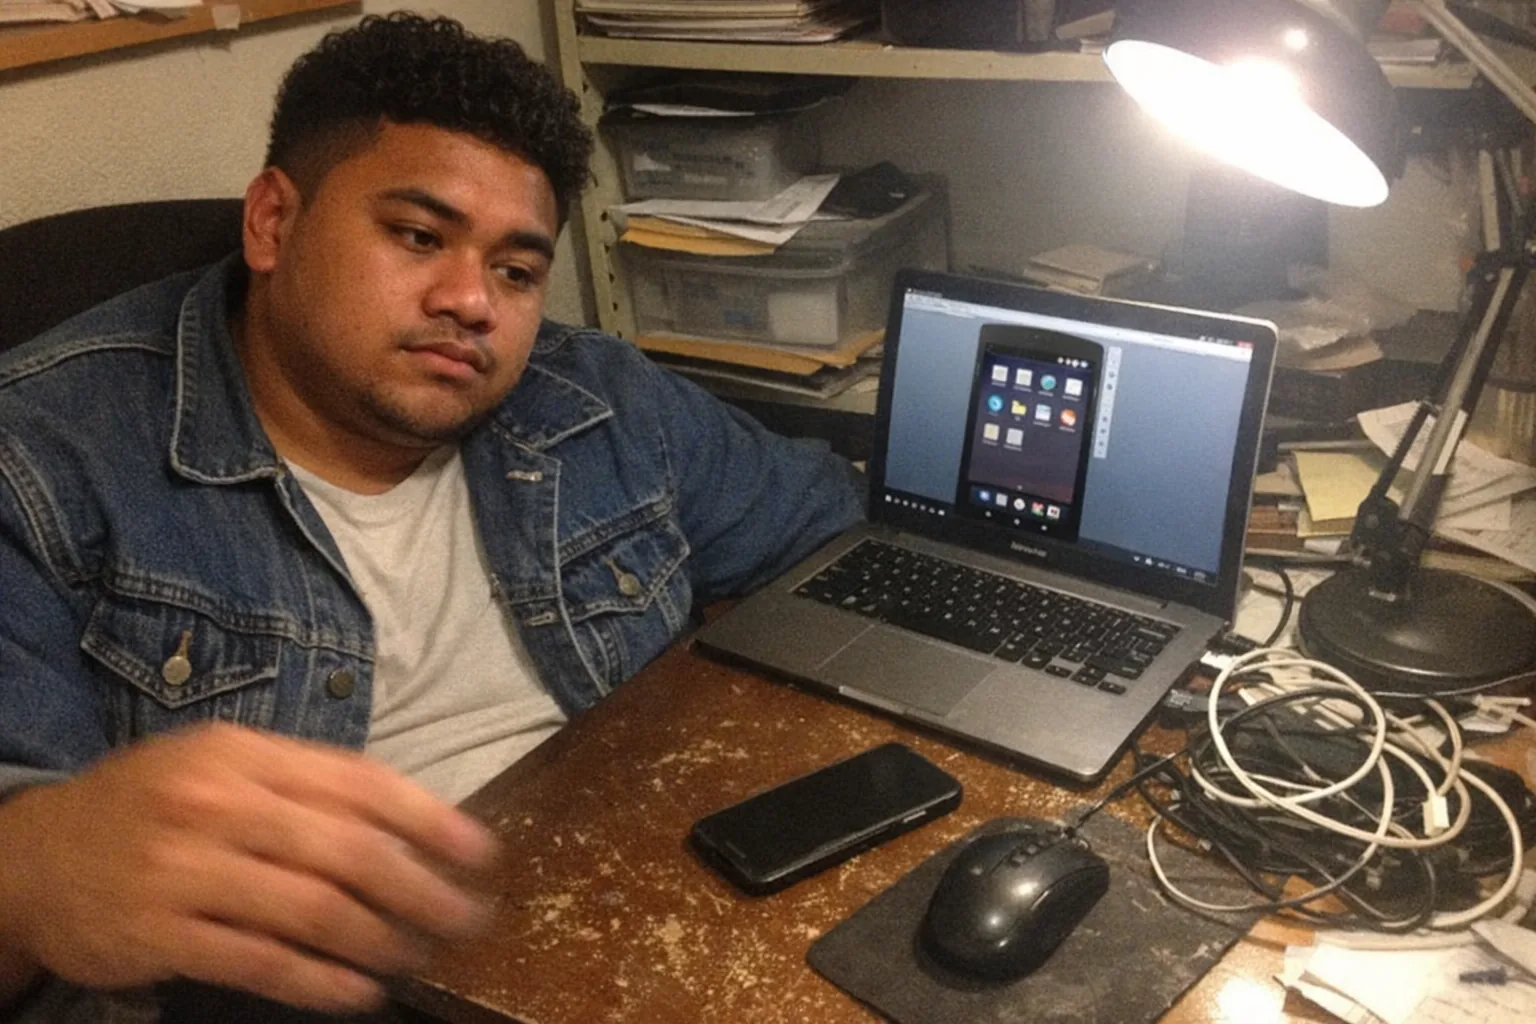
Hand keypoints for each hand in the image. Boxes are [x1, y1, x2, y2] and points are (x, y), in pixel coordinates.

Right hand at [0, 723, 495, 1013]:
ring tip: (418, 955)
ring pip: (312, 909)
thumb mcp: (221, 767)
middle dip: (420, 888)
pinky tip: (359, 992)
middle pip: (348, 850)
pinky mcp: (160, 933)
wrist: (37, 854)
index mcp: (245, 753)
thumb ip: (304, 787)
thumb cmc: (154, 806)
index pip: (360, 782)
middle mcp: (218, 802)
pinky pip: (259, 962)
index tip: (482, 852)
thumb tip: (410, 822)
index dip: (430, 819)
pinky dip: (319, 982)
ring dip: (379, 939)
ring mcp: (185, 869)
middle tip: (466, 917)